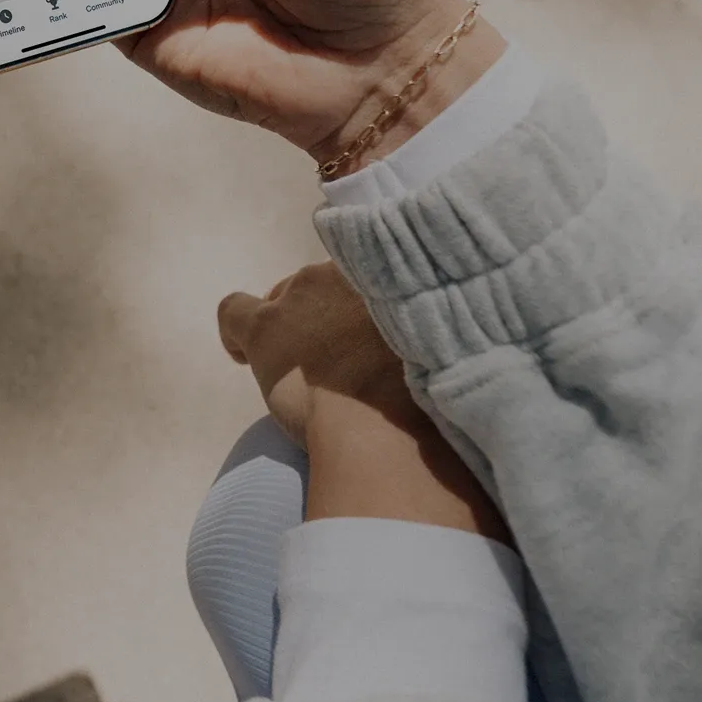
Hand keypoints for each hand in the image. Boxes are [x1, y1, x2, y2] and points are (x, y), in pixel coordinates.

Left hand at [217, 261, 506, 541]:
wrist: (391, 430)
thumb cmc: (431, 402)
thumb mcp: (448, 349)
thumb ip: (444, 330)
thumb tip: (469, 341)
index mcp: (389, 272)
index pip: (364, 272)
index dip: (358, 308)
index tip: (366, 335)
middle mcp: (342, 272)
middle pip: (318, 287)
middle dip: (322, 319)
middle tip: (336, 363)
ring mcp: (298, 297)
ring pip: (279, 302)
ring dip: (288, 333)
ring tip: (299, 373)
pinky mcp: (263, 330)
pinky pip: (232, 313)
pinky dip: (235, 337)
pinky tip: (239, 357)